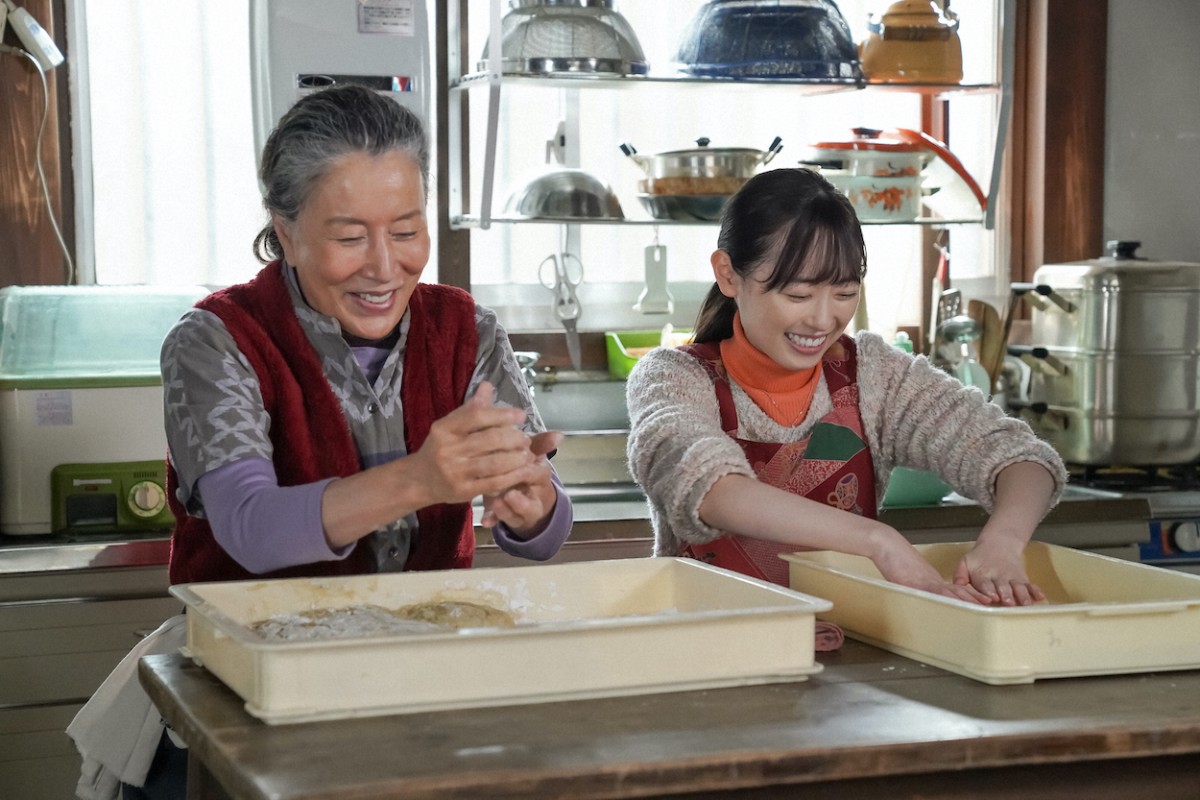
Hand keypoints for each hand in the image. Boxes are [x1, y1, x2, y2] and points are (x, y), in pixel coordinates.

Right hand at [408, 382, 543, 506]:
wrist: (420, 480)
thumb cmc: (440, 448)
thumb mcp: (450, 426)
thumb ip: (471, 409)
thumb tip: (488, 385)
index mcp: (444, 429)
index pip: (477, 416)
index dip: (502, 414)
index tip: (521, 415)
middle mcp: (448, 449)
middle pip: (489, 440)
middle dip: (513, 438)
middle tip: (525, 439)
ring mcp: (455, 472)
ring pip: (494, 462)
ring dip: (517, 458)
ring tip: (528, 455)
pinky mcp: (463, 491)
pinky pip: (494, 483)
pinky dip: (513, 476)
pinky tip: (524, 471)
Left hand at [481, 429, 562, 534]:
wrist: (532, 494)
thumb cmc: (526, 468)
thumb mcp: (531, 453)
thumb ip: (540, 443)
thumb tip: (559, 434)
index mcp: (541, 475)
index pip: (537, 472)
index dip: (526, 468)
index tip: (512, 461)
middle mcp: (535, 495)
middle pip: (532, 498)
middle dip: (520, 496)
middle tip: (507, 490)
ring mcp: (521, 509)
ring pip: (518, 514)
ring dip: (507, 510)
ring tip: (497, 503)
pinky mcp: (508, 518)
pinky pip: (502, 522)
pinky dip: (493, 520)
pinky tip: (485, 521)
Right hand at [870, 527, 992, 604]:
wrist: (885, 543)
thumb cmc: (890, 557)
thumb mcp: (902, 576)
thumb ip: (912, 584)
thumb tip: (914, 594)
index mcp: (929, 579)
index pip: (953, 589)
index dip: (968, 595)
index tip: (980, 600)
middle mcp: (932, 579)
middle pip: (958, 590)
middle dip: (975, 597)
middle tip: (991, 602)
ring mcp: (926, 580)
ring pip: (953, 591)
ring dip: (969, 598)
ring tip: (984, 602)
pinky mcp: (917, 582)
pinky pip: (937, 592)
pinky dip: (950, 598)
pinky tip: (959, 603)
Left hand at [953, 535, 1044, 605]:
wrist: (998, 545)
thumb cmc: (978, 560)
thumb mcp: (965, 562)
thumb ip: (960, 574)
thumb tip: (957, 585)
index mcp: (982, 574)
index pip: (985, 583)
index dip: (989, 590)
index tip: (992, 597)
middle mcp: (998, 577)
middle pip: (1003, 587)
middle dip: (1006, 595)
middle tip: (1009, 603)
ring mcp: (1012, 578)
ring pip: (1018, 587)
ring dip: (1022, 595)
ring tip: (1025, 604)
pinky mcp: (1022, 579)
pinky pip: (1030, 584)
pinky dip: (1035, 590)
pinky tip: (1040, 597)